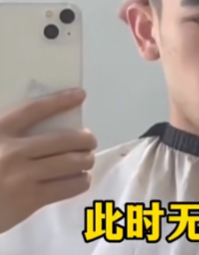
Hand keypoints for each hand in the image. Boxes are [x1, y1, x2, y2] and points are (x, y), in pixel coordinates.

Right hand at [0, 89, 96, 233]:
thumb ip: (12, 132)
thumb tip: (47, 126)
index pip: (34, 110)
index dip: (59, 101)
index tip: (80, 95)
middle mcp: (13, 152)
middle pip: (63, 139)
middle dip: (84, 139)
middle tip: (90, 141)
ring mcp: (22, 176)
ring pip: (70, 163)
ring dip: (86, 160)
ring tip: (87, 160)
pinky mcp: (30, 200)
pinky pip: (67, 187)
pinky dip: (81, 181)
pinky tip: (81, 179)